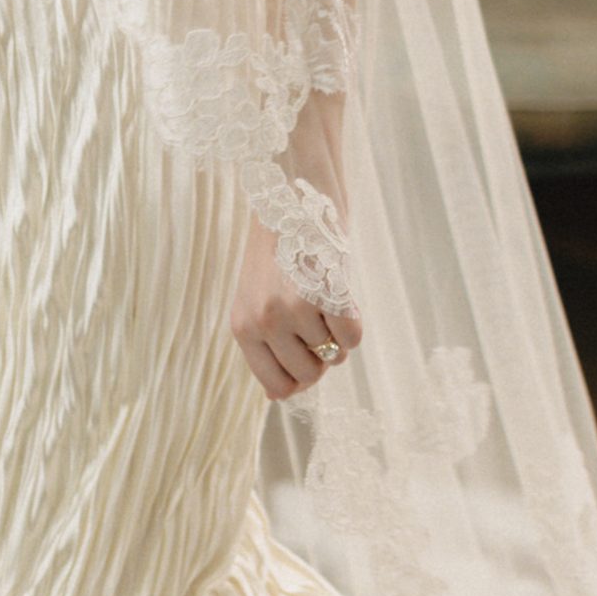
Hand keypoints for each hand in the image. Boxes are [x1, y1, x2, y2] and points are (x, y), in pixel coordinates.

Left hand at [229, 216, 361, 400]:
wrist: (290, 197)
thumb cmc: (276, 252)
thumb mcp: (254, 299)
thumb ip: (265, 346)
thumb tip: (276, 398)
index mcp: (242, 327)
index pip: (277, 388)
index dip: (300, 378)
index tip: (307, 354)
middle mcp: (264, 322)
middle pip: (310, 375)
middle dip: (321, 355)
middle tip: (315, 318)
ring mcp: (294, 310)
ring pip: (334, 356)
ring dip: (336, 332)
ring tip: (322, 294)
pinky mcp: (326, 296)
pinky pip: (354, 338)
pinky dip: (354, 320)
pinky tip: (339, 290)